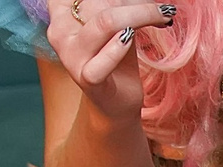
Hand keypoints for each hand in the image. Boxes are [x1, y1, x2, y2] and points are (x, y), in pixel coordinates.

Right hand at [45, 0, 175, 123]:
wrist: (118, 100)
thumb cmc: (117, 57)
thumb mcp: (117, 21)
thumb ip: (119, 4)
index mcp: (61, 11)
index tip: (136, 0)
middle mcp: (60, 31)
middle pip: (101, 1)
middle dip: (135, 3)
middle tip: (160, 8)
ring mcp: (71, 56)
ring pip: (106, 22)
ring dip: (140, 15)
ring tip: (162, 16)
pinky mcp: (86, 78)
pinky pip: (104, 59)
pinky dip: (119, 48)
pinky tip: (130, 39)